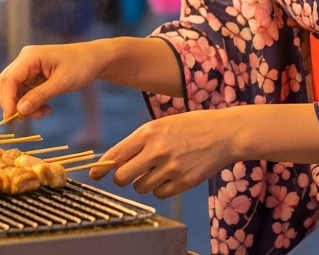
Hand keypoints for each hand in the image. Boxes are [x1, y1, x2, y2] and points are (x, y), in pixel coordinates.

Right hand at [0, 42, 110, 120]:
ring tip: (43, 113)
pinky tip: (45, 109)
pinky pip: (24, 92)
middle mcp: (25, 60)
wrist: (95, 59)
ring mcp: (28, 67)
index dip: (6, 100)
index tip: (10, 118)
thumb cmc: (81, 66)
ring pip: (14, 91)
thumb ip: (39, 96)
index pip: (9, 80)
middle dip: (13, 104)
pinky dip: (31, 103)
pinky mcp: (33, 75)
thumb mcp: (62, 83)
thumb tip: (19, 111)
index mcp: (30, 56)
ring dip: (24, 106)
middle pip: (5, 85)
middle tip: (27, 119)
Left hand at [88, 109, 241, 198]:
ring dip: (143, 183)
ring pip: (141, 187)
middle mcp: (157, 150)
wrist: (224, 133)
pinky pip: (160, 193)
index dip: (101, 168)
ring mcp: (171, 167)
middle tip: (129, 174)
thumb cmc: (191, 126)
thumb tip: (115, 161)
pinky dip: (161, 188)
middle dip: (122, 178)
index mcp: (149, 132)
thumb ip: (140, 141)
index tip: (94, 175)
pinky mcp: (184, 181)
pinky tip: (171, 176)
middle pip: (123, 177)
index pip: (116, 155)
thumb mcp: (163, 125)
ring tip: (158, 170)